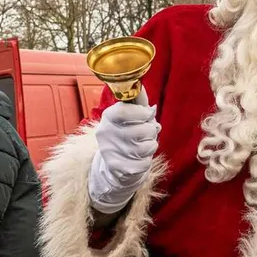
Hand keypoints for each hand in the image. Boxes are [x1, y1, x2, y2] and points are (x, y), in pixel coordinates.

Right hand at [88, 88, 160, 213]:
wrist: (116, 165)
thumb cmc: (129, 133)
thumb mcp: (132, 115)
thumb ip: (139, 101)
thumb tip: (140, 87)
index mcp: (108, 116)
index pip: (125, 111)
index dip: (142, 112)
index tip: (147, 114)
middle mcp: (105, 133)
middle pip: (143, 129)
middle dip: (151, 130)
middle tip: (146, 132)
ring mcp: (110, 151)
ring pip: (147, 147)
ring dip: (151, 145)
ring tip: (143, 144)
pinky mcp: (118, 168)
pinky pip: (145, 163)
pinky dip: (147, 160)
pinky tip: (138, 158)